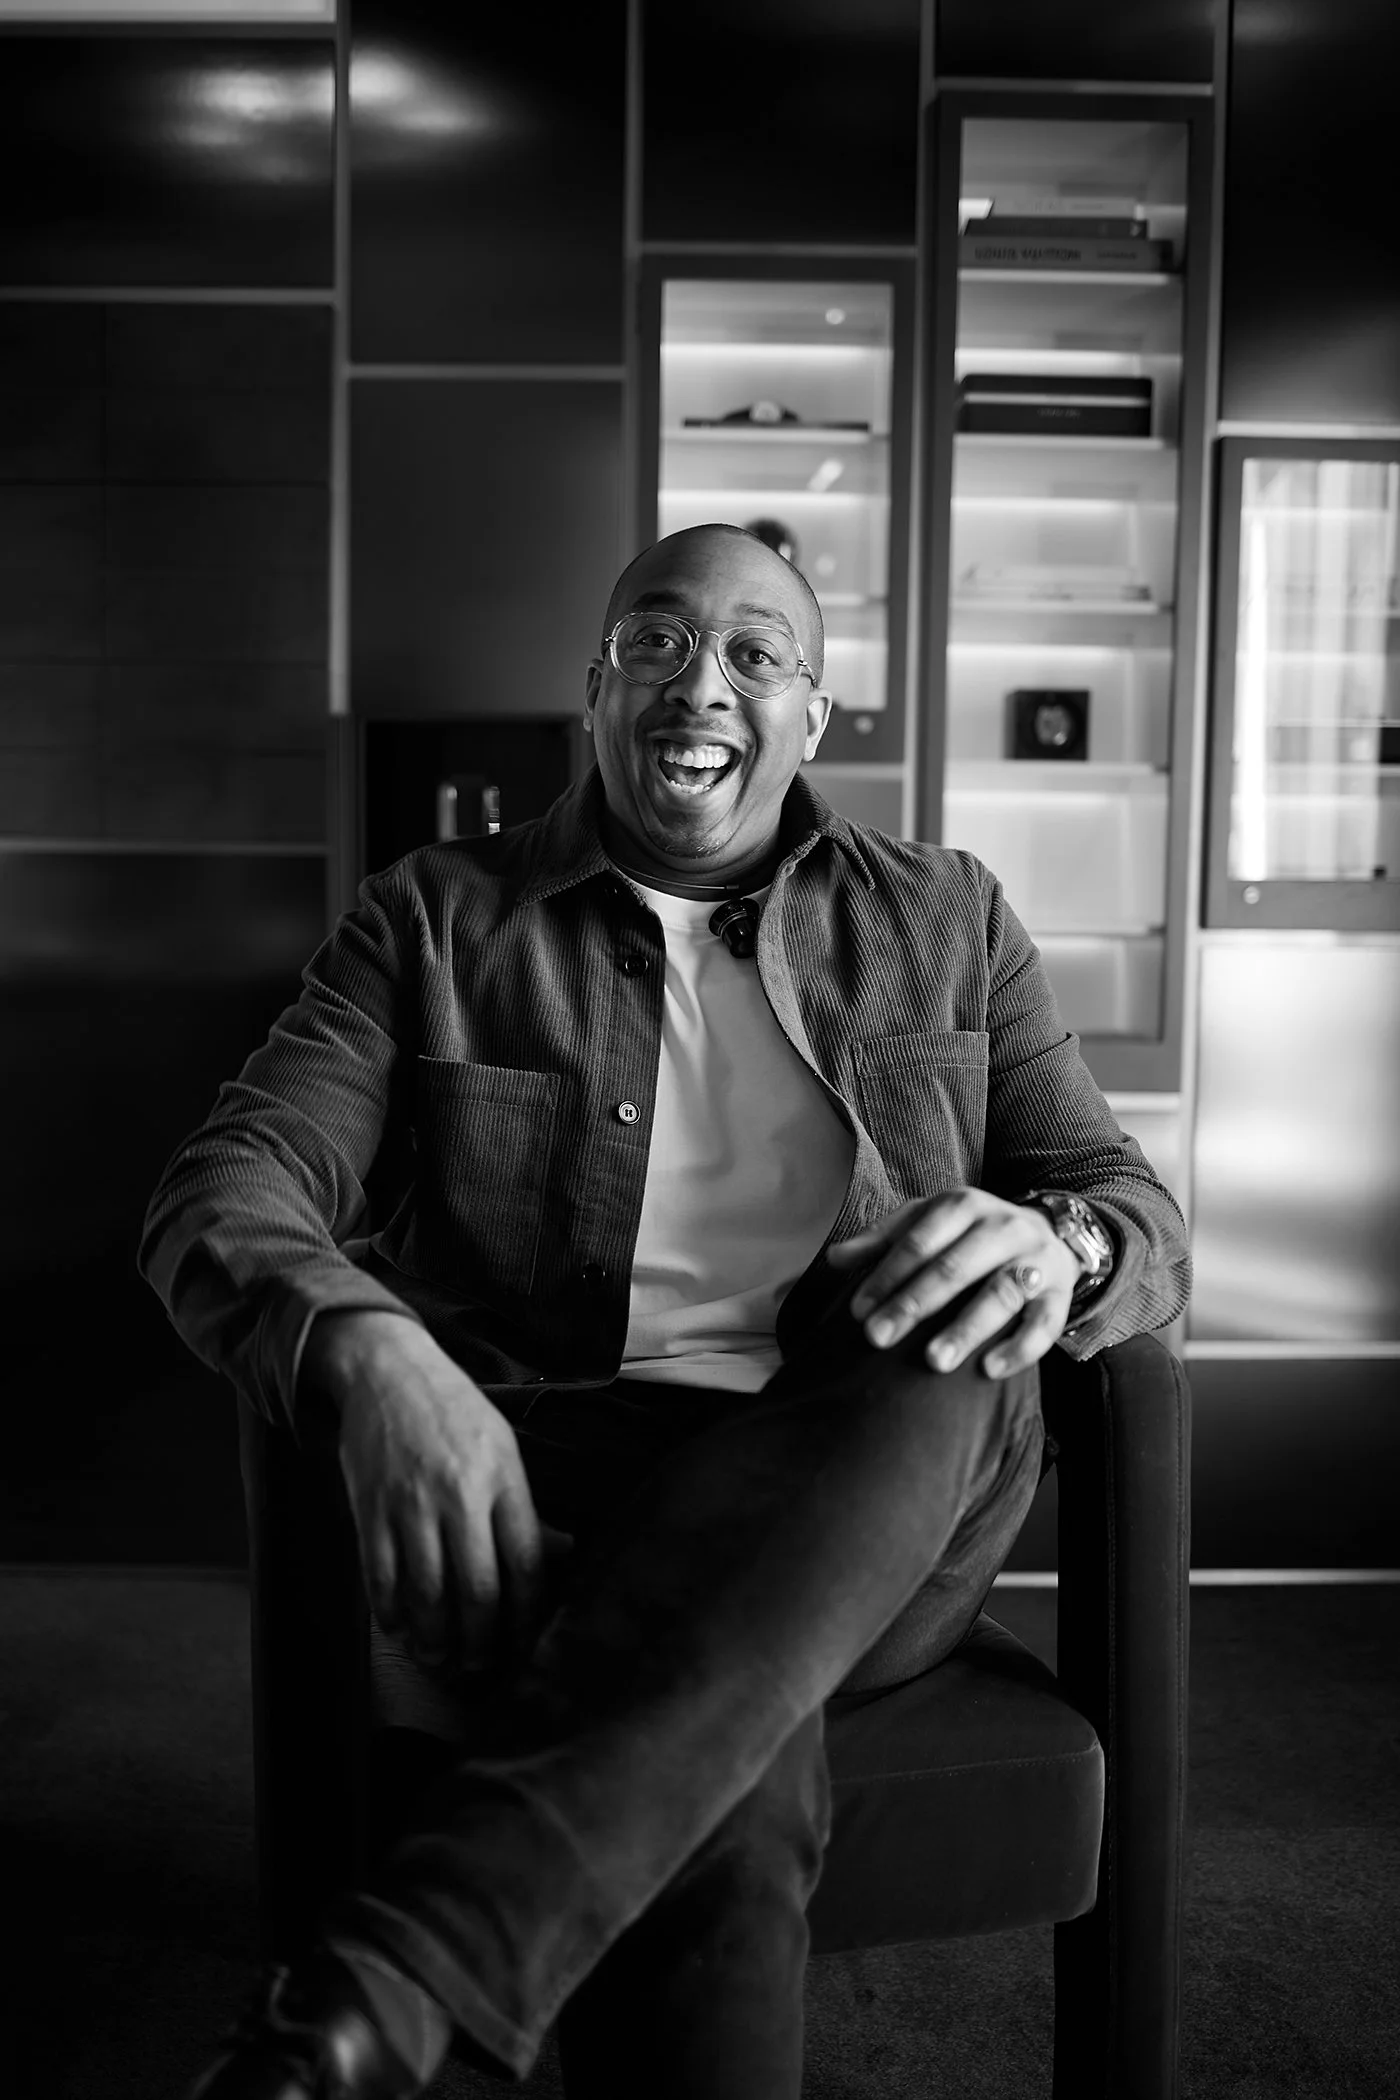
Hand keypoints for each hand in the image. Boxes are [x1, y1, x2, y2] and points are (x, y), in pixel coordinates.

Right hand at [305, 1311, 568, 1673]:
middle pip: (478, 1592)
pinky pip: (381, 1581)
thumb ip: (524, 1507)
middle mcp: (460, 1497)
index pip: (525, 1566)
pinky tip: (401, 1627)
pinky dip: (392, 1615)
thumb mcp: (504, 1447)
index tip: (520, 1642)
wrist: (388, 1372)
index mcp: (503, 1481)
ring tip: (441, 1656)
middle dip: (481, 1642)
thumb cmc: (454, 1412)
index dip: (525, 1617)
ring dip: (435, 1640)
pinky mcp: (370, 1511)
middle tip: (478, 1664)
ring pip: (428, 1596)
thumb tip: (559, 1556)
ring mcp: (411, 1506)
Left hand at [827, 1189, 1081, 1377]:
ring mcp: (1034, 1261)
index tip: (858, 1311)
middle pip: (955, 1267)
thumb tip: (832, 1260)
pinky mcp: (1060, 1294)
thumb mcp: (929, 1222)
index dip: (887, 1275)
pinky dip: (1019, 1348)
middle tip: (878, 1338)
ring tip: (933, 1361)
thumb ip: (882, 1240)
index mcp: (964, 1205)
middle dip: (914, 1304)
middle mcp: (1002, 1227)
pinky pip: (1043, 1325)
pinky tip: (989, 1370)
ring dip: (966, 1328)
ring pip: (1000, 1295)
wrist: (1051, 1233)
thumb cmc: (972, 1233)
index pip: (919, 1241)